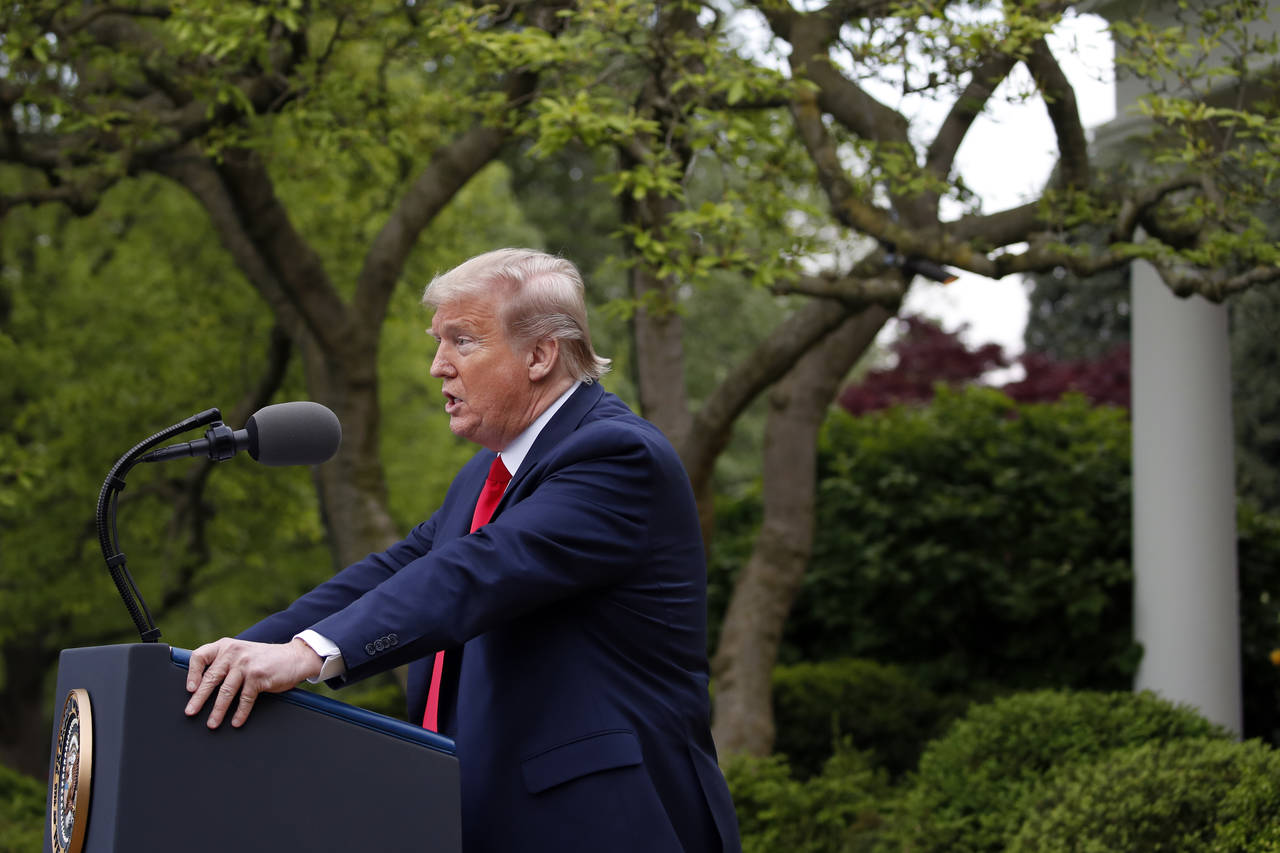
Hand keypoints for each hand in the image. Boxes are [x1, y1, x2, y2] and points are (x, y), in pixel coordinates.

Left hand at [183, 637, 323, 728]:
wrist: (294, 657)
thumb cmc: (263, 659)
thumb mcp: (241, 654)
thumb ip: (223, 663)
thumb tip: (200, 687)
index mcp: (225, 646)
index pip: (200, 656)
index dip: (192, 673)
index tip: (190, 689)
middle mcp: (234, 653)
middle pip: (211, 678)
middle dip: (199, 698)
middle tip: (190, 712)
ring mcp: (246, 664)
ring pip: (226, 691)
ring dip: (218, 710)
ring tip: (212, 723)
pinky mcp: (258, 676)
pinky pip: (245, 698)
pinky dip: (240, 713)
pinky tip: (236, 721)